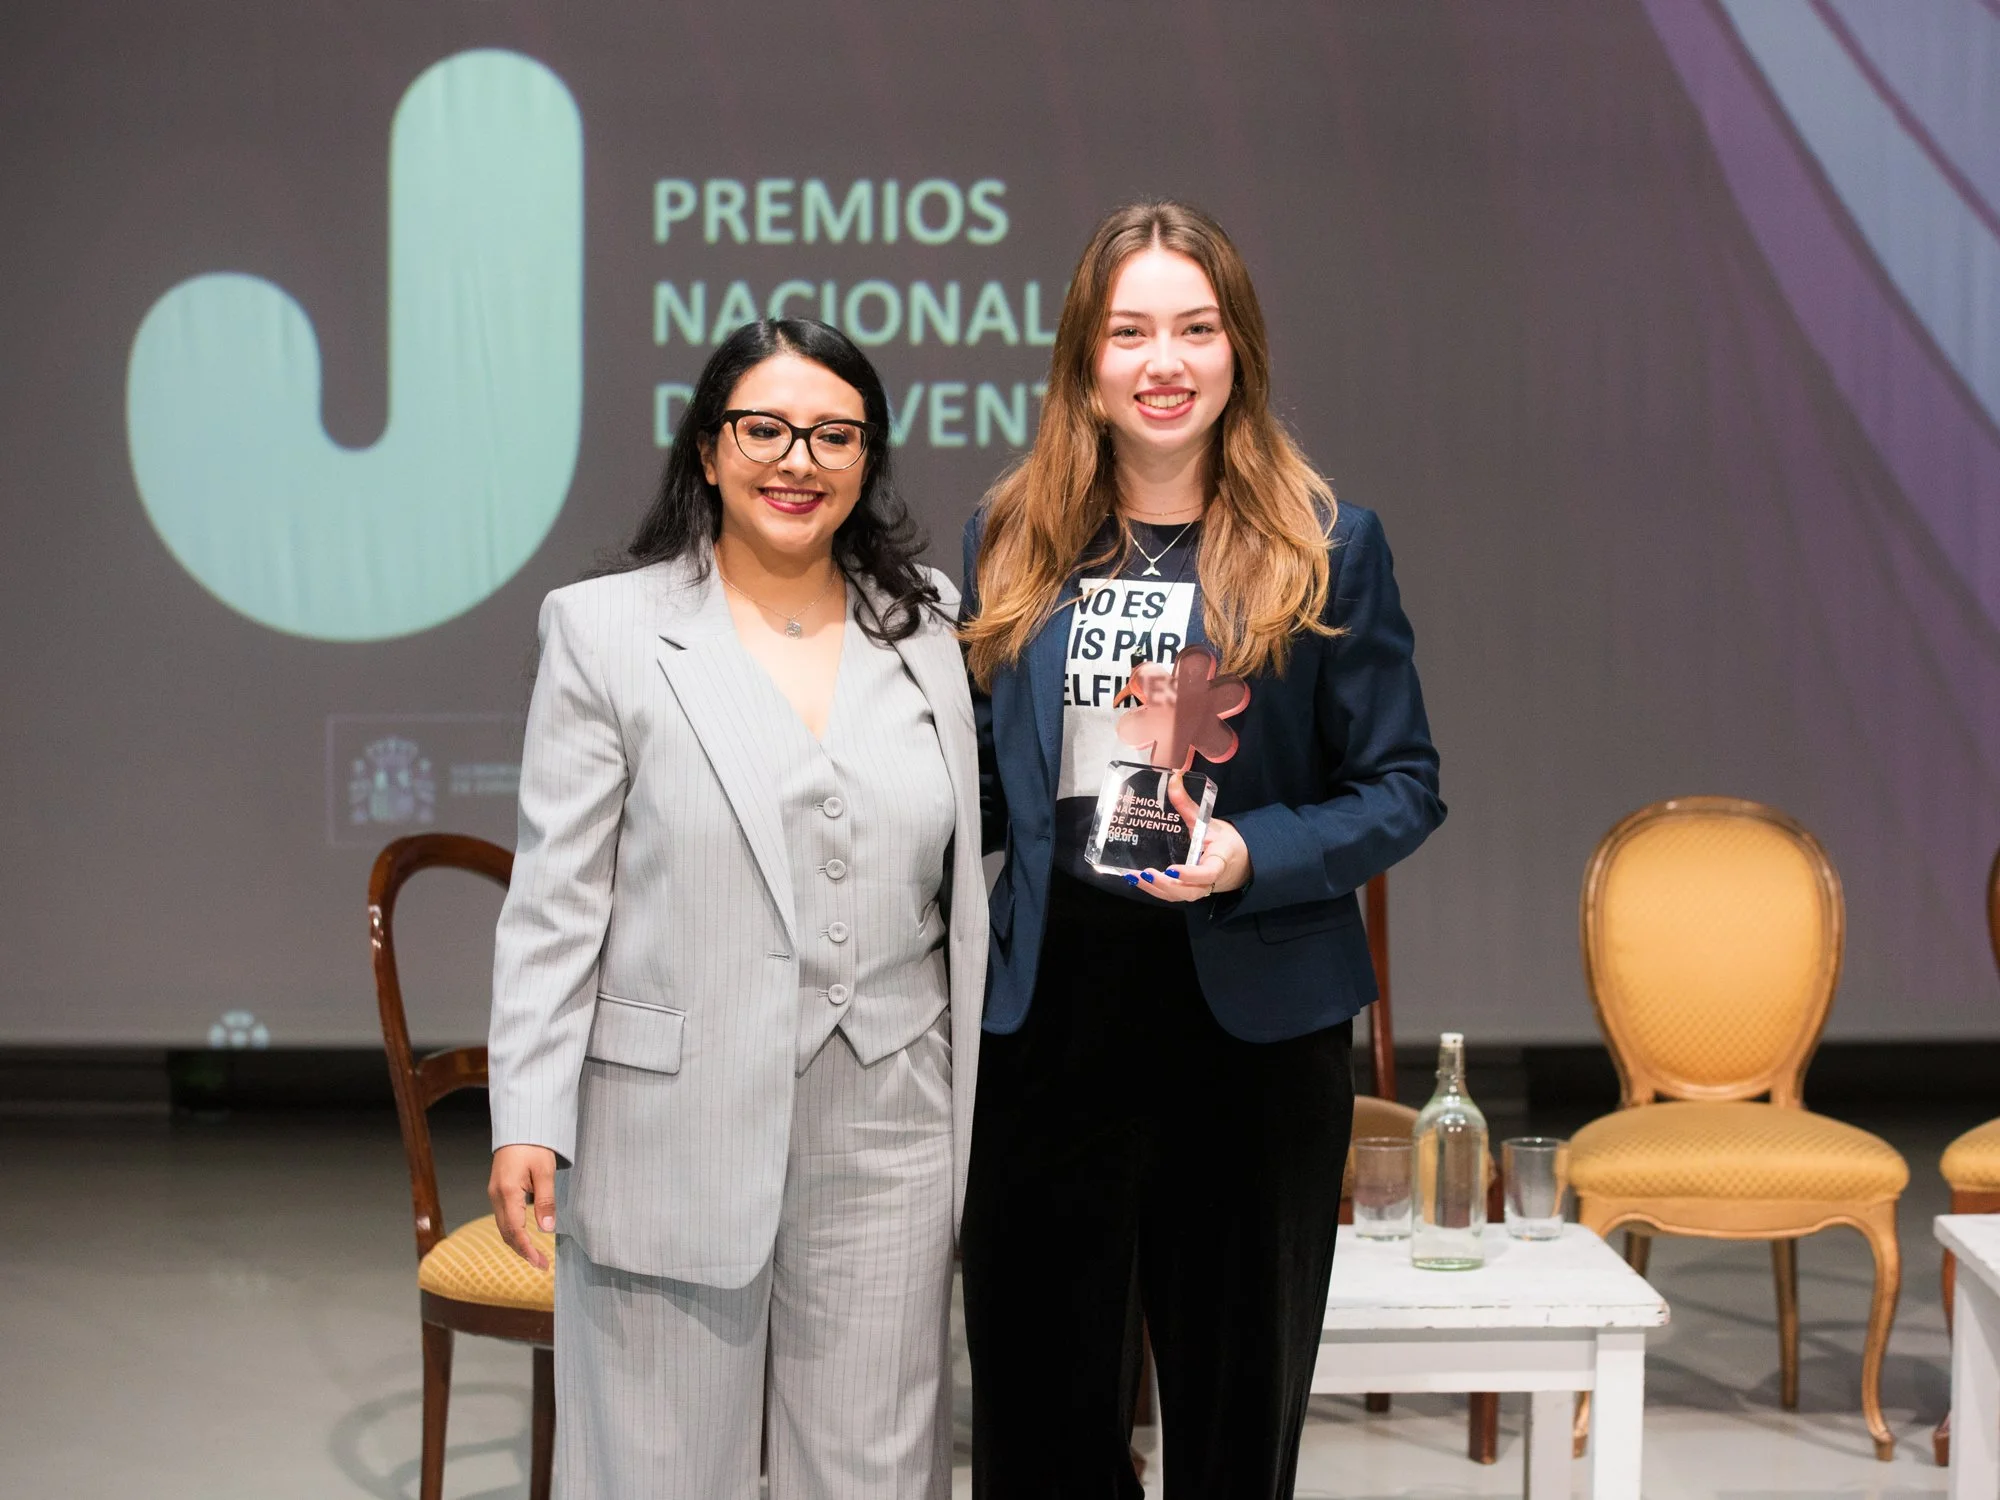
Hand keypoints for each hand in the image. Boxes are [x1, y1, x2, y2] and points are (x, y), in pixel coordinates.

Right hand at [488, 1144, 557, 1268]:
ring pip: (503, 1227)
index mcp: (507, 1192)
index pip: (515, 1230)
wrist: (519, 1127)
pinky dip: (513, 1231)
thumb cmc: (533, 1146)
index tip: (540, 1263)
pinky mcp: (498, 1191)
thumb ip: (545, 1200)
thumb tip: (547, 1228)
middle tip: (541, 1264)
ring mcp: (494, 1194)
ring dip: (517, 1243)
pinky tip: (525, 1236)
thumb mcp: (545, 1171)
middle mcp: (496, 1196)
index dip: (527, 1249)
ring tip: (535, 1255)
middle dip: (522, 1251)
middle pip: (506, 1232)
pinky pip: (503, 1218)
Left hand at [1126, 772, 1251, 901]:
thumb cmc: (1223, 841)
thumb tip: (1174, 777)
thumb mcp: (1208, 822)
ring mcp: (1197, 889)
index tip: (1172, 870)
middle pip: (1188, 892)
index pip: (1207, 873)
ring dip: (1155, 889)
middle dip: (1166, 885)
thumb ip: (1188, 805)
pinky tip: (1136, 880)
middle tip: (1147, 873)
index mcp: (1218, 862)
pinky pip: (1170, 895)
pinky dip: (1153, 890)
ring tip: (1135, 877)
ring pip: (1177, 896)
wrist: (1237, 862)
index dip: (1190, 874)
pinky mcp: (1187, 891)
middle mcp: (1208, 881)